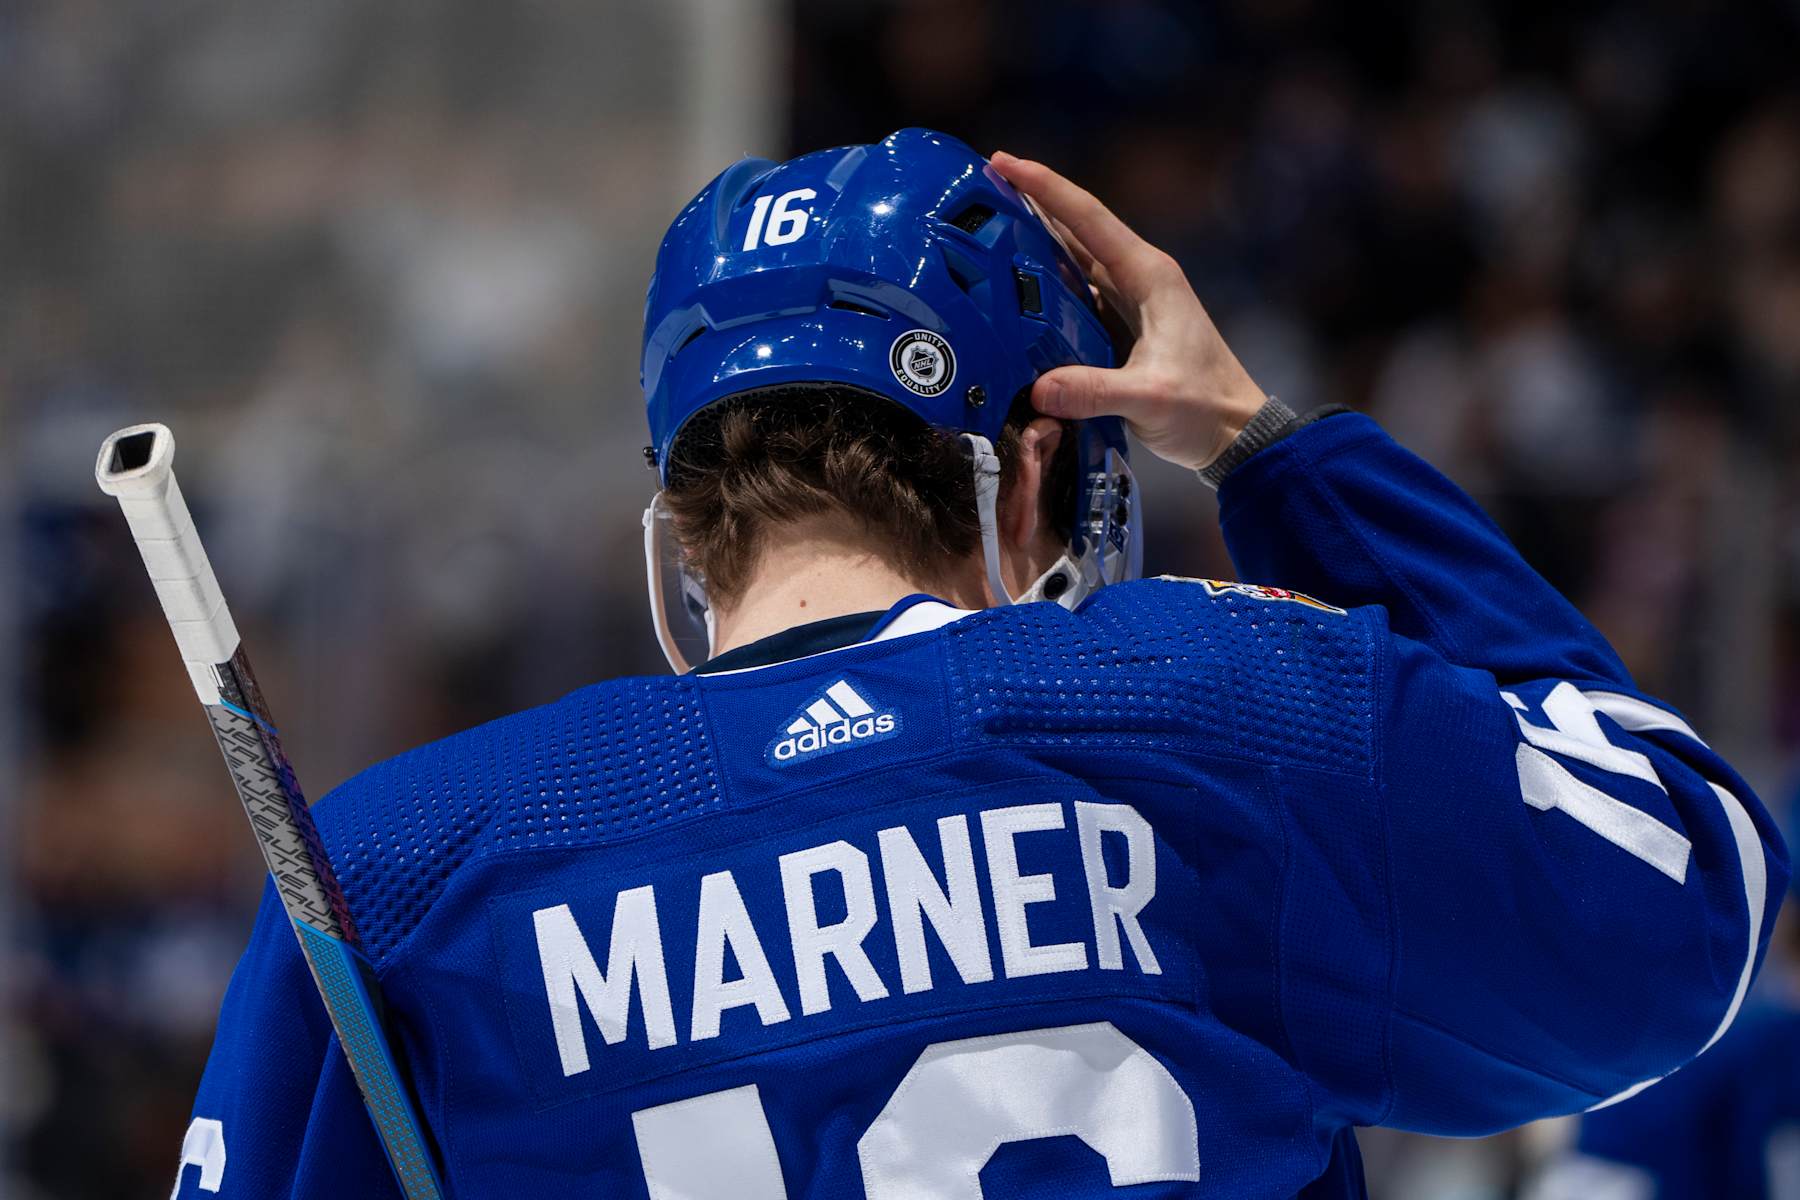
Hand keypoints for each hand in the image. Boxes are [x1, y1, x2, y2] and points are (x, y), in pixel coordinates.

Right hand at [990, 152, 1269, 471]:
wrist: (1236, 434)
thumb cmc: (1205, 408)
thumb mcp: (1149, 397)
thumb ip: (1094, 391)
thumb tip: (1039, 388)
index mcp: (1149, 276)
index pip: (1088, 218)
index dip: (1044, 187)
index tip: (1004, 162)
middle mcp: (1141, 277)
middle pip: (1078, 228)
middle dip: (1033, 201)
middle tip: (986, 184)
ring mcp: (1134, 300)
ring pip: (1077, 256)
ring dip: (1038, 238)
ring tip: (994, 225)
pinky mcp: (1127, 324)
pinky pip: (1079, 289)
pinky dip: (1048, 279)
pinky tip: (1020, 283)